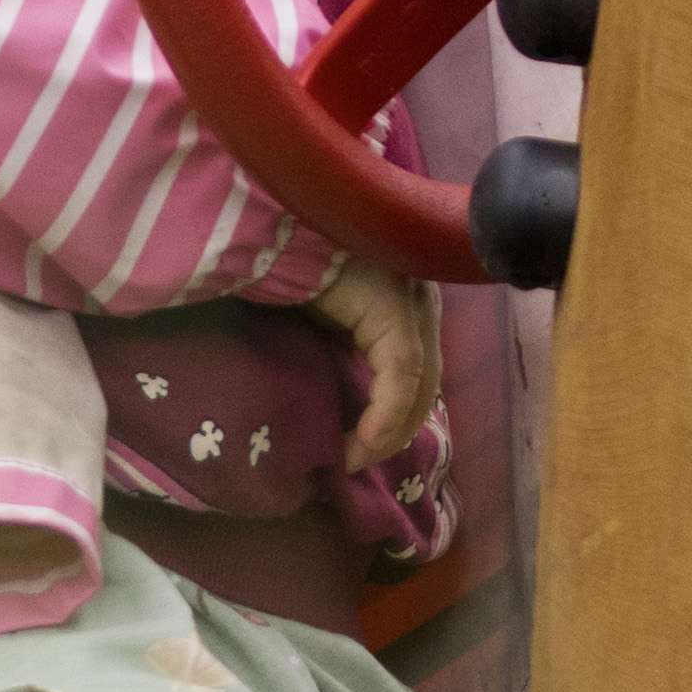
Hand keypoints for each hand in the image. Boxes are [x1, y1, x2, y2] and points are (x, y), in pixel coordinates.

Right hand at [305, 241, 444, 470]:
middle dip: (396, 430)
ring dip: (389, 431)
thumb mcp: (320, 317)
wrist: (266, 230)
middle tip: (358, 461)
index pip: (417, 371)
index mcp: (406, 297)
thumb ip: (339, 347)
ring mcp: (412, 299)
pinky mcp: (393, 308)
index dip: (396, 417)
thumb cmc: (286, 266)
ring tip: (354, 459)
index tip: (359, 451)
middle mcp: (420, 296)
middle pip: (425, 382)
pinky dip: (384, 417)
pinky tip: (359, 443)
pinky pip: (400, 377)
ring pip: (419, 384)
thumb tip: (332, 398)